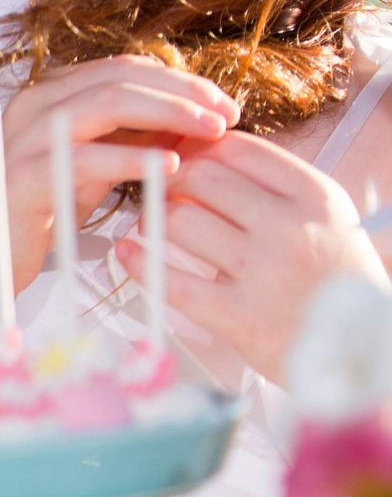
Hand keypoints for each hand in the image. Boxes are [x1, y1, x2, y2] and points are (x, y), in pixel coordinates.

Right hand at [0, 56, 235, 294]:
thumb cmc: (33, 212)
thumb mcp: (89, 168)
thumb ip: (128, 142)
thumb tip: (188, 129)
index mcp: (50, 96)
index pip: (125, 68)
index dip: (180, 82)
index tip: (223, 105)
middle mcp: (35, 104)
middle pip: (121, 76)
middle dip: (184, 92)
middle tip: (229, 114)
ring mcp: (26, 136)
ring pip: (107, 102)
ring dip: (169, 113)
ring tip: (213, 133)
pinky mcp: (24, 175)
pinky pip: (88, 157)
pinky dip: (135, 159)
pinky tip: (172, 169)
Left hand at [120, 132, 390, 382]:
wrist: (366, 347)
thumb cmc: (333, 278)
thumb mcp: (323, 219)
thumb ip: (270, 188)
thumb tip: (200, 156)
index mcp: (315, 197)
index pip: (238, 149)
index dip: (197, 148)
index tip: (180, 157)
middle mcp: (291, 227)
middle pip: (201, 177)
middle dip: (171, 181)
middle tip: (161, 194)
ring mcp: (266, 272)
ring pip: (180, 220)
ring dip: (154, 220)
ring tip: (151, 227)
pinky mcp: (242, 317)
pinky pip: (171, 280)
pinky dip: (139, 263)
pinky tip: (129, 254)